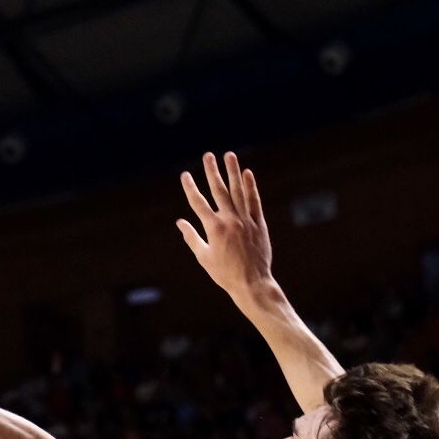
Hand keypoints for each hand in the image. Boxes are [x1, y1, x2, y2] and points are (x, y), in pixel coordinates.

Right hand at [176, 151, 275, 302]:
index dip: (190, 187)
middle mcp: (230, 220)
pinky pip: (254, 201)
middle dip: (212, 171)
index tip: (185, 174)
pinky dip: (251, 187)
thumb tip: (180, 223)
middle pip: (219, 190)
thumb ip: (192, 237)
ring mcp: (246, 220)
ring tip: (229, 156)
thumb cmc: (224, 273)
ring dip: (233, 172)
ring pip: (238, 191)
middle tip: (208, 155)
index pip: (198, 203)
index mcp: (214, 229)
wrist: (252, 283)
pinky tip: (247, 174)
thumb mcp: (204, 257)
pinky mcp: (258, 223)